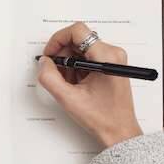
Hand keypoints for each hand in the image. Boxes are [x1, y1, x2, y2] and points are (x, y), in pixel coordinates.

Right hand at [37, 22, 142, 147]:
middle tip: (57, 73)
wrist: (119, 132)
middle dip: (63, 55)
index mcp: (106, 57)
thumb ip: (50, 77)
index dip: (58, 40)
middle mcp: (113, 53)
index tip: (50, 54)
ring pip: (81, 49)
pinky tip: (77, 84)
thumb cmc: (103, 118)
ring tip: (69, 84)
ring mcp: (113, 58)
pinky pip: (88, 57)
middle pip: (78, 40)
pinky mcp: (111, 64)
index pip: (78, 31)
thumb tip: (44, 62)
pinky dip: (77, 68)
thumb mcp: (68, 99)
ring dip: (70, 63)